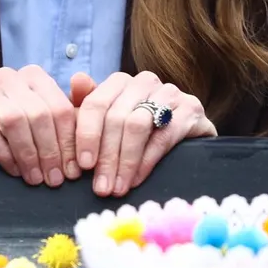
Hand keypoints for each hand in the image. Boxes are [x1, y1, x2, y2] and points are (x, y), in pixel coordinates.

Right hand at [0, 65, 80, 185]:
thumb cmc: (14, 131)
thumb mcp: (46, 122)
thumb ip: (71, 110)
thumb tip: (88, 85)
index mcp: (32, 76)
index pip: (59, 107)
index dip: (68, 142)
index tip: (74, 170)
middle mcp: (7, 77)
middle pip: (38, 114)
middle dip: (50, 151)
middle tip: (54, 179)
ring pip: (13, 120)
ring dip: (28, 154)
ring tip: (35, 178)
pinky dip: (4, 154)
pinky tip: (14, 170)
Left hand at [74, 71, 217, 197]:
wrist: (187, 138)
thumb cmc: (140, 133)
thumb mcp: (108, 123)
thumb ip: (88, 107)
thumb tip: (76, 80)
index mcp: (120, 82)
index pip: (95, 103)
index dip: (86, 135)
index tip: (82, 166)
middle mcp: (144, 81)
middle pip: (116, 117)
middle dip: (106, 157)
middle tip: (101, 187)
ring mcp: (170, 93)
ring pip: (138, 125)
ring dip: (125, 161)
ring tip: (117, 188)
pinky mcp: (191, 108)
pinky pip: (164, 135)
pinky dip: (147, 161)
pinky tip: (136, 179)